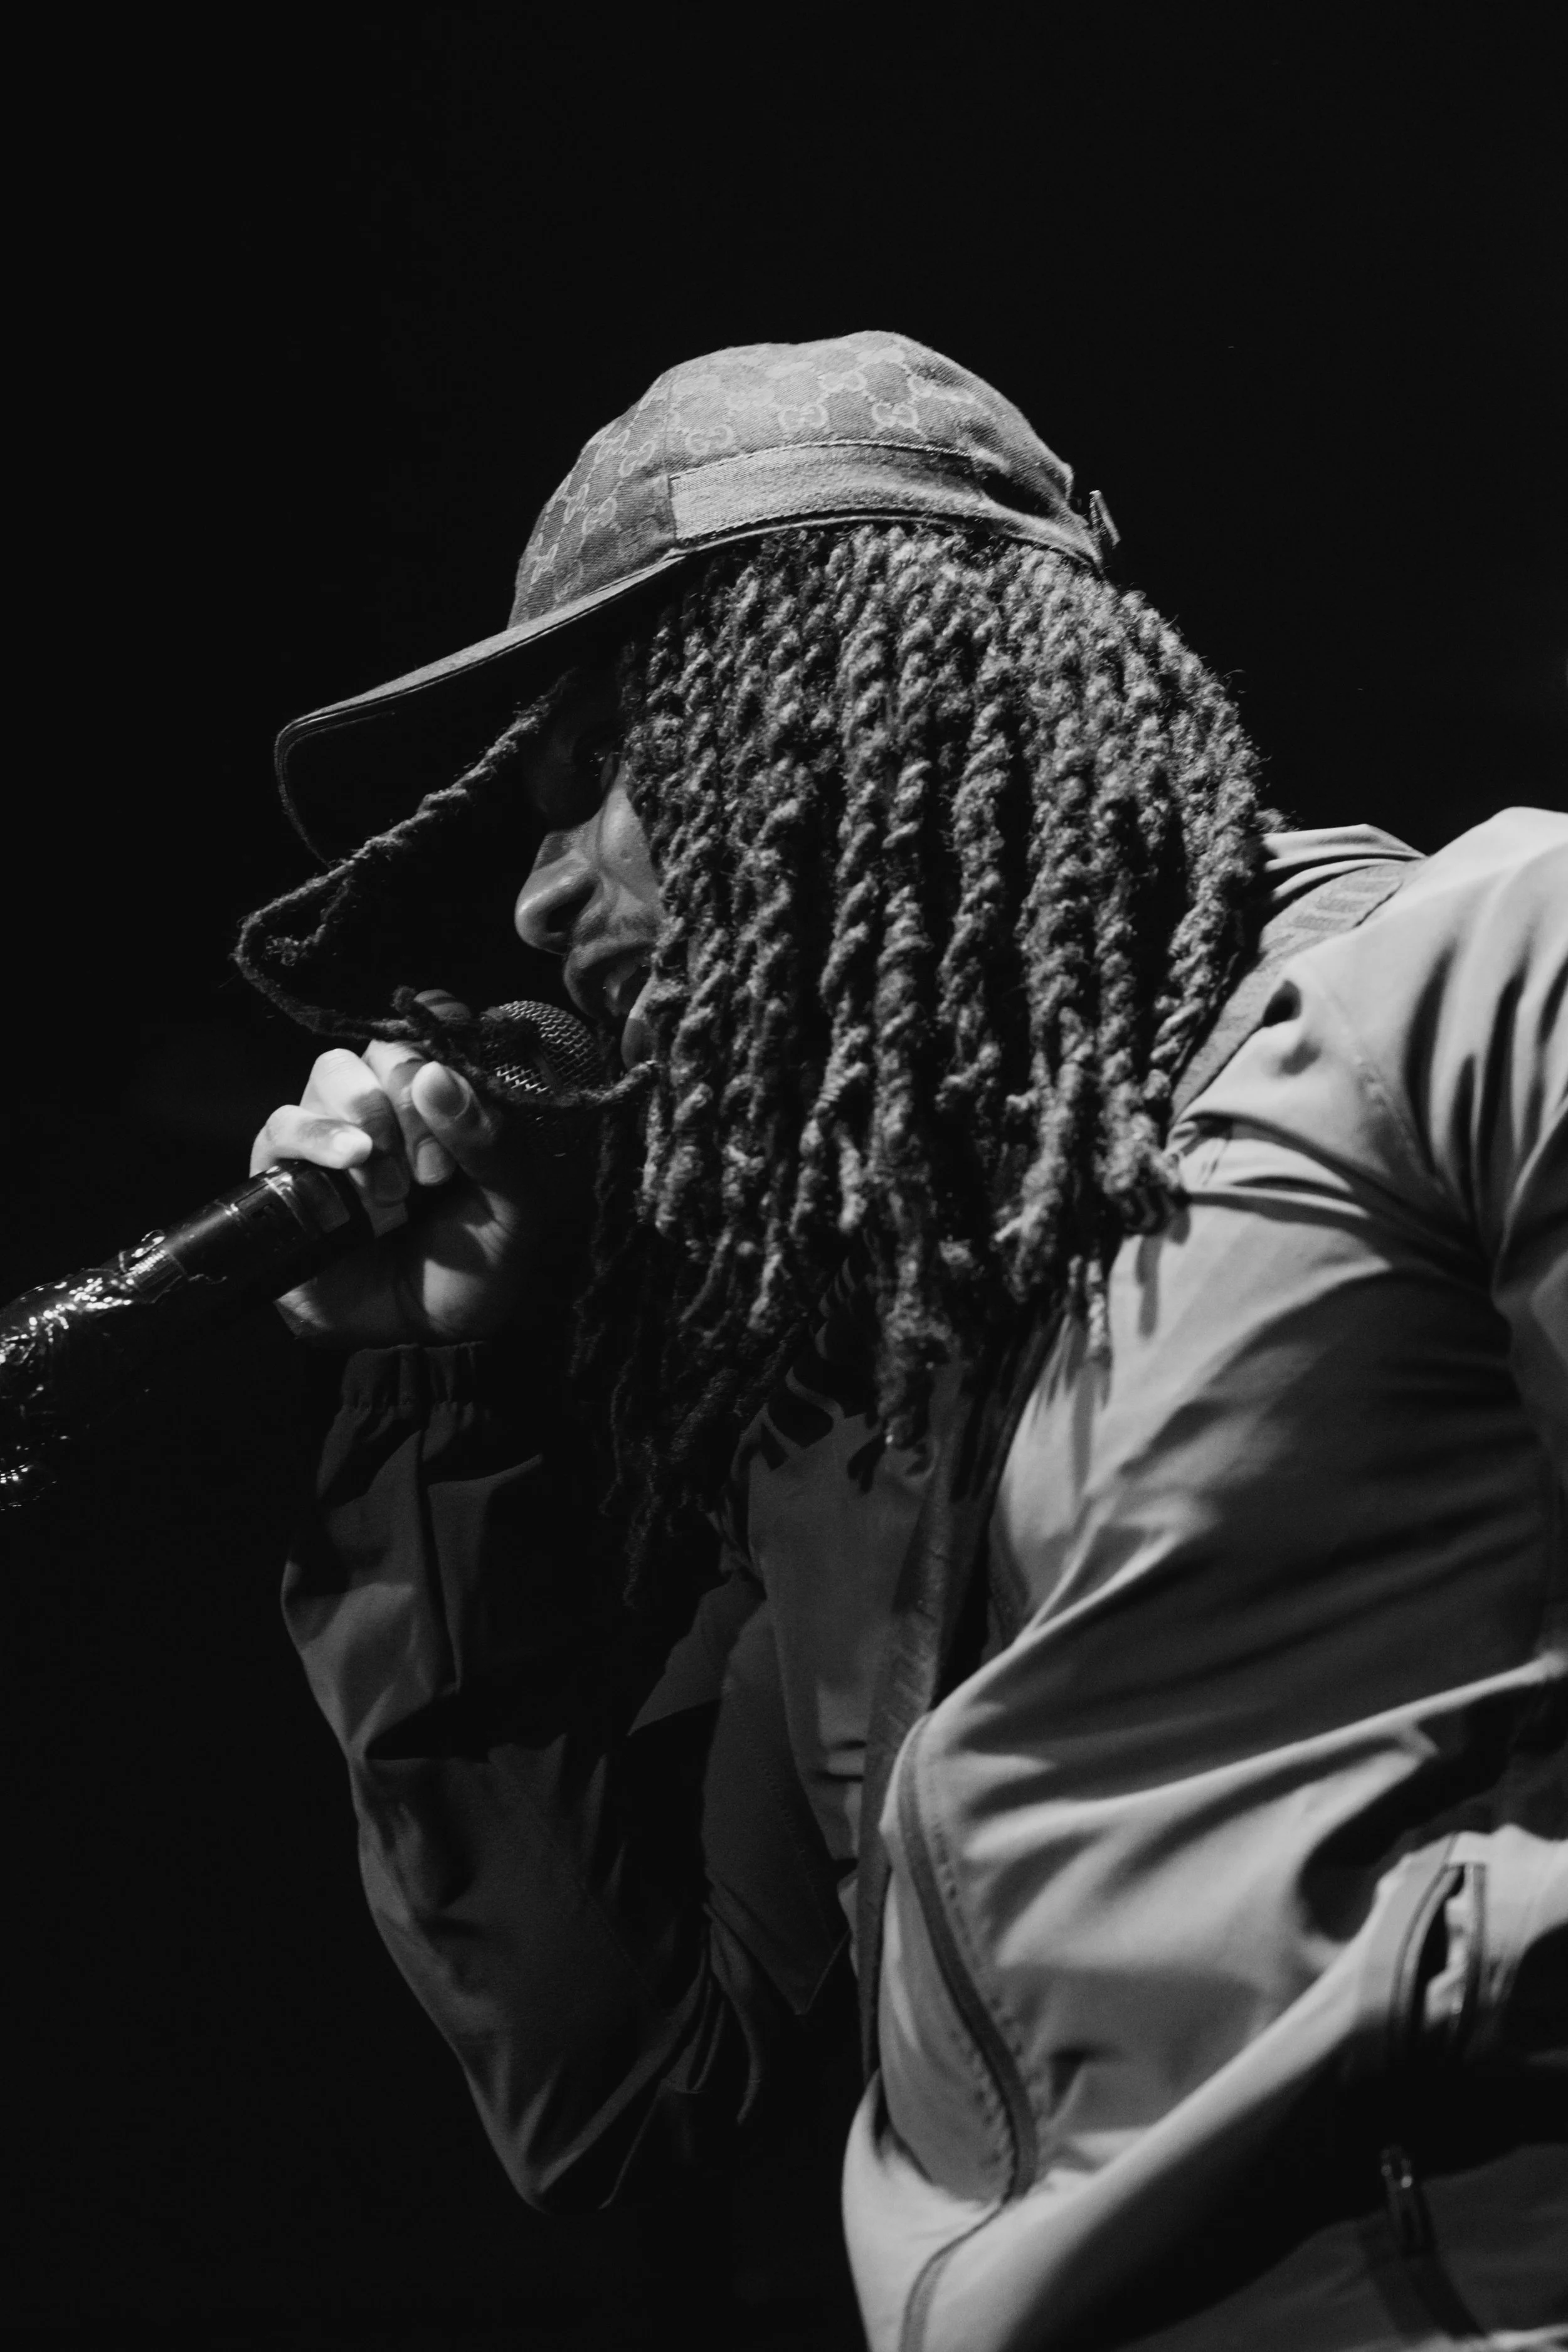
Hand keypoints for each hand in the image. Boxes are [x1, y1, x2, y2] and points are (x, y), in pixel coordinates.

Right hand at [249, 995, 586, 1347]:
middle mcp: (389, 1107)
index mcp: (447, 1102)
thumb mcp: (513, 1208)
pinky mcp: (286, 1173)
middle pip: (383, 1047)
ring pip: (331, 1073)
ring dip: (367, 1115)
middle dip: (412, 1098)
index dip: (443, 1039)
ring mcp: (334, 1136)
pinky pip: (282, 1124)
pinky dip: (317, 1135)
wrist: (426, 1343)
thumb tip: (437, 1072)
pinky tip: (354, 1164)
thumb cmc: (475, 1270)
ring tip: (397, 1185)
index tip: (458, 1087)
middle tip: (436, 1171)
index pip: (433, 1024)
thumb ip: (493, 1139)